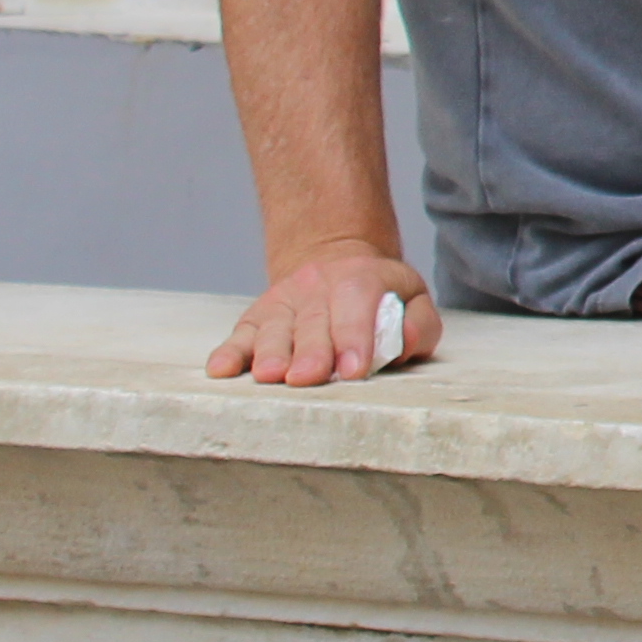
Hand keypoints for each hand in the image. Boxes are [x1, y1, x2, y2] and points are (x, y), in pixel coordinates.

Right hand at [209, 244, 435, 384]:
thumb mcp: (413, 298)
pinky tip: (221, 369)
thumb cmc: (381, 297)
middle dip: (311, 351)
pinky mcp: (256, 317)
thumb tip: (405, 341)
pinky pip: (240, 334)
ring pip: (275, 328)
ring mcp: (283, 301)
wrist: (336, 264)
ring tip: (270, 376)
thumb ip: (420, 322)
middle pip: (313, 321)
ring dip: (270, 353)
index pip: (357, 303)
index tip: (354, 370)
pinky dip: (229, 352)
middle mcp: (318, 287)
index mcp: (361, 278)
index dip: (355, 337)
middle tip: (308, 377)